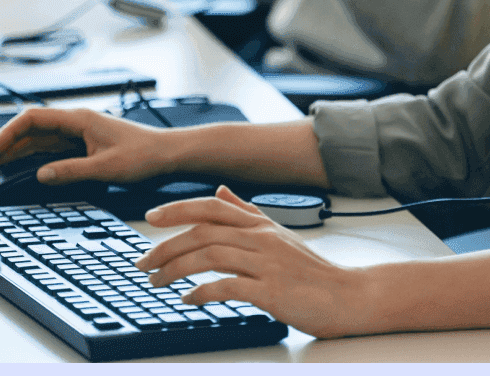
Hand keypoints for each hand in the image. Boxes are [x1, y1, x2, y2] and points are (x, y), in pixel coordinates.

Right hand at [0, 107, 174, 185]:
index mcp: (79, 119)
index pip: (33, 119)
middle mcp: (76, 123)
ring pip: (38, 139)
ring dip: (15, 151)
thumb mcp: (106, 167)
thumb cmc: (144, 155)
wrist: (166, 153)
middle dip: (5, 143)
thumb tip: (40, 174)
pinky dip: (31, 157)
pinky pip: (50, 148)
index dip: (7, 134)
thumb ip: (72, 170)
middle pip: (31, 128)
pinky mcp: (83, 144)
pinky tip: (20, 169)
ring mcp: (78, 133)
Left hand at [136, 185, 368, 338]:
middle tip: (142, 262)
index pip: (211, 208)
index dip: (179, 209)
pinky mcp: (271, 290)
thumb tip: (219, 191)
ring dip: (176, 269)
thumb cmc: (311, 270)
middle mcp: (261, 238)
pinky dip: (202, 292)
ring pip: (210, 255)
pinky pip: (228, 286)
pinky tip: (188, 299)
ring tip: (157, 282)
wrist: (347, 295)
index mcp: (260, 223)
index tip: (151, 218)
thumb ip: (247, 211)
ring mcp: (267, 262)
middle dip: (166, 246)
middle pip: (203, 232)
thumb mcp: (278, 234)